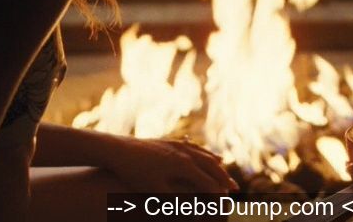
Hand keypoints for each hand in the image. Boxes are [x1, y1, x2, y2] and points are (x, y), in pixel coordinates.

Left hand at [102, 137, 236, 194]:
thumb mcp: (156, 192)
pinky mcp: (169, 142)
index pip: (207, 182)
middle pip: (210, 167)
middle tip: (234, 188)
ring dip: (215, 164)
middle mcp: (184, 153)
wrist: (118, 150)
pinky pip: (192, 147)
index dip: (217, 194)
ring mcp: (176, 145)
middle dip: (223, 178)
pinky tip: (204, 153)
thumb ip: (178, 200)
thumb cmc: (135, 174)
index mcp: (183, 165)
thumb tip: (195, 210)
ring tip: (224, 170)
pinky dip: (202, 152)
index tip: (226, 203)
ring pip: (202, 155)